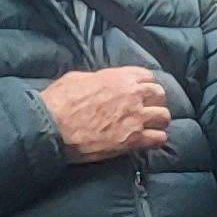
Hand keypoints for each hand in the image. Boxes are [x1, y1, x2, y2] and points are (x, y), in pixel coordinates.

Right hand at [45, 67, 171, 162]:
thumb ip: (98, 79)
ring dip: (158, 121)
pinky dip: (157, 139)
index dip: (146, 85)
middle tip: (147, 109)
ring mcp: (135, 118)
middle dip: (155, 101)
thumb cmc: (59, 101)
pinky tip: (150, 140)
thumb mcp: (77, 78)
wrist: (52, 127)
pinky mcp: (133, 139)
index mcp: (119, 78)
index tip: (142, 92)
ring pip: (164, 116)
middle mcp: (133, 95)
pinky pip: (159, 138)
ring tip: (151, 126)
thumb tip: (102, 82)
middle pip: (160, 95)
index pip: (148, 76)